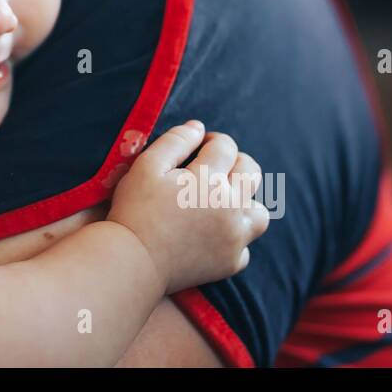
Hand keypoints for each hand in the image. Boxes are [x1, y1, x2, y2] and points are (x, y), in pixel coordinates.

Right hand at [108, 121, 269, 293]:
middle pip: (251, 172)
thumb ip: (175, 141)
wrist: (133, 261)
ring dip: (245, 201)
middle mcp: (231, 206)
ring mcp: (234, 237)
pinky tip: (213, 234)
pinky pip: (246, 246)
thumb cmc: (135, 209)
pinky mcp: (230, 262)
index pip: (226, 146)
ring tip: (221, 202)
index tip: (198, 146)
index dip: (211, 140)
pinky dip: (234, 238)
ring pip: (259, 212)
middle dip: (234, 162)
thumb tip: (198, 128)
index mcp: (210, 179)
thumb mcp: (146, 165)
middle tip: (211, 168)